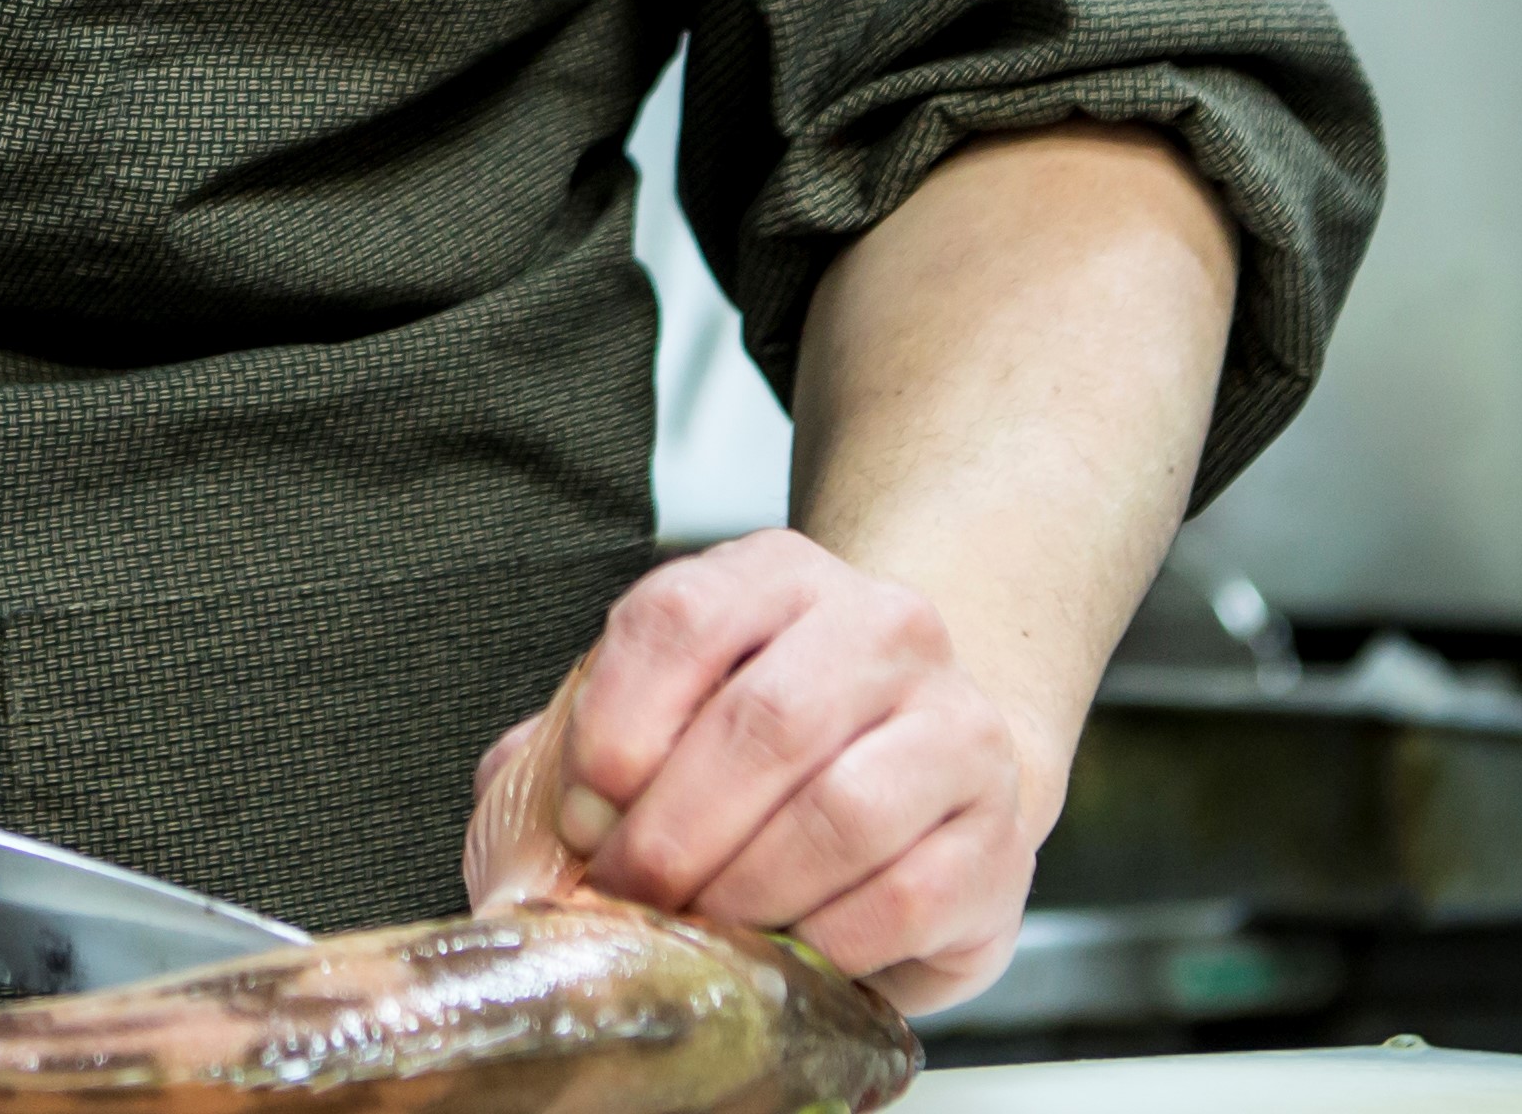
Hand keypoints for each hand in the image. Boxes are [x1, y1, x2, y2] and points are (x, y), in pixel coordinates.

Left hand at [460, 529, 1048, 1011]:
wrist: (920, 769)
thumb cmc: (768, 752)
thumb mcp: (666, 715)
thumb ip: (577, 748)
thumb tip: (526, 822)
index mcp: (778, 576)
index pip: (683, 616)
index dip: (617, 722)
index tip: (582, 810)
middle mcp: (883, 628)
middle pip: (767, 722)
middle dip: (674, 830)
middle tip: (629, 891)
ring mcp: (955, 725)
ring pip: (840, 812)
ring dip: (745, 890)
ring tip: (702, 925)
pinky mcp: (995, 831)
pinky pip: (902, 899)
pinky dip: (823, 941)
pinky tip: (788, 945)